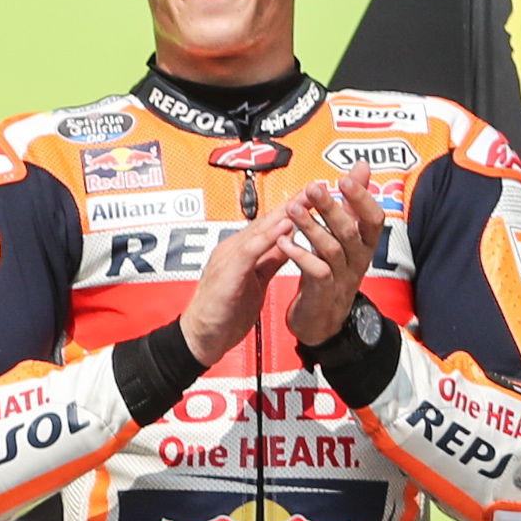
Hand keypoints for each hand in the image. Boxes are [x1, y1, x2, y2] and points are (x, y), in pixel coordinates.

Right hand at [175, 170, 386, 364]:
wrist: (201, 336)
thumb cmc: (226, 311)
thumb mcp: (254, 281)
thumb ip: (269, 259)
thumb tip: (289, 241)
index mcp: (242, 251)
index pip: (272, 226)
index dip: (295, 209)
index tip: (318, 195)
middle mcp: (235, 248)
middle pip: (268, 221)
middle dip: (295, 202)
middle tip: (318, 185)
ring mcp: (229, 258)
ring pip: (260, 230)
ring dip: (285, 212)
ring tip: (307, 198)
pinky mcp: (227, 273)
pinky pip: (250, 252)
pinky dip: (269, 237)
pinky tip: (285, 227)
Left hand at [281, 168, 386, 346]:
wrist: (322, 318)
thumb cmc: (332, 268)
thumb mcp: (345, 235)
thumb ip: (352, 202)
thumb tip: (363, 166)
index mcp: (364, 244)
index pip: (373, 219)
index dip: (362, 199)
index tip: (345, 178)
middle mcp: (357, 259)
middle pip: (350, 231)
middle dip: (332, 208)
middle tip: (313, 187)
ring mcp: (341, 276)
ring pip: (332, 249)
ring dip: (311, 227)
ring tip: (293, 209)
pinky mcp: (323, 291)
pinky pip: (316, 271)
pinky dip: (300, 255)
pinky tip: (283, 241)